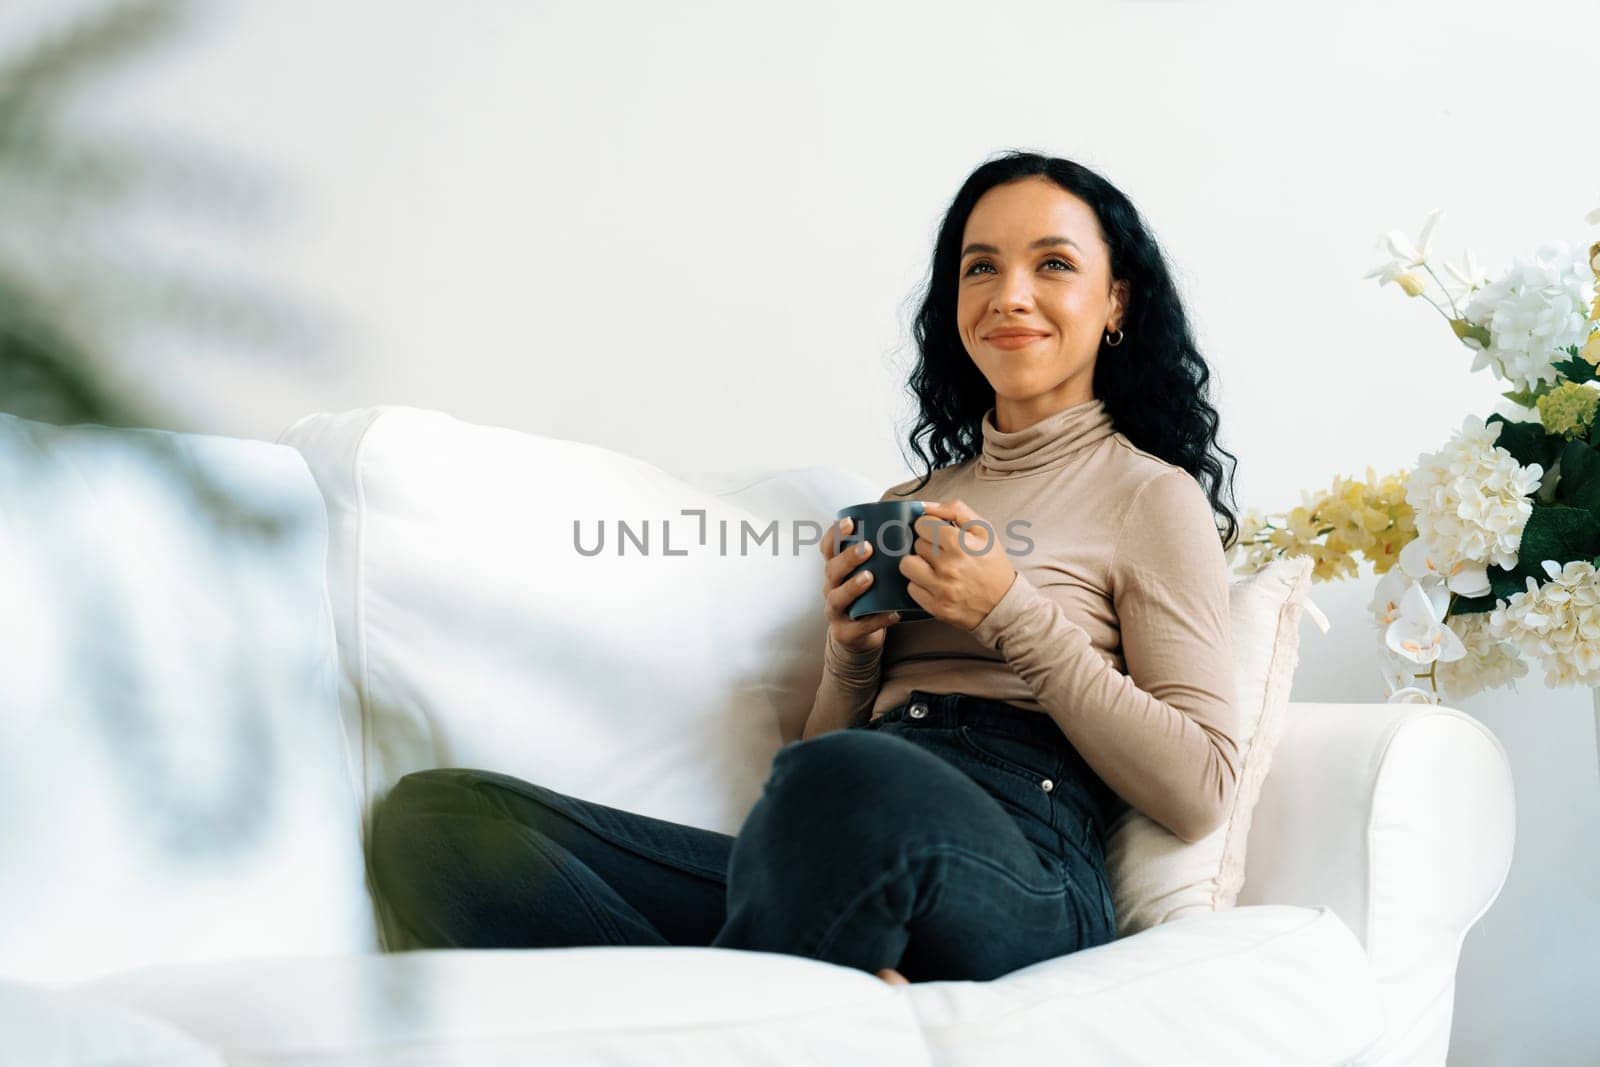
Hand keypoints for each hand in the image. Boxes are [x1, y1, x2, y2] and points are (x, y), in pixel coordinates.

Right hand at [818, 516, 899, 652]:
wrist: (859, 634)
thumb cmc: (868, 596)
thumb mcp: (867, 573)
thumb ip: (879, 556)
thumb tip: (907, 526)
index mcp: (836, 570)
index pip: (828, 548)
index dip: (835, 535)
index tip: (850, 522)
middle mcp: (831, 588)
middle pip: (832, 570)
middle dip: (848, 558)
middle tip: (867, 548)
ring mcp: (836, 611)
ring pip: (838, 598)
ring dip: (853, 586)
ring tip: (870, 578)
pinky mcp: (845, 632)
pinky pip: (859, 626)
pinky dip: (876, 620)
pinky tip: (893, 613)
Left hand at [901, 499, 1016, 632]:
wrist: (1005, 603)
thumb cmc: (993, 564)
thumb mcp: (984, 529)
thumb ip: (956, 510)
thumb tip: (927, 506)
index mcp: (960, 544)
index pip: (922, 524)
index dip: (930, 526)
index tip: (938, 533)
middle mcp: (949, 566)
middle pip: (917, 544)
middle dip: (928, 545)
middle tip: (944, 553)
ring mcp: (941, 588)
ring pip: (907, 565)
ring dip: (918, 564)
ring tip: (934, 567)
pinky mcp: (936, 606)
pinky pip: (911, 587)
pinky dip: (920, 584)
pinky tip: (935, 583)